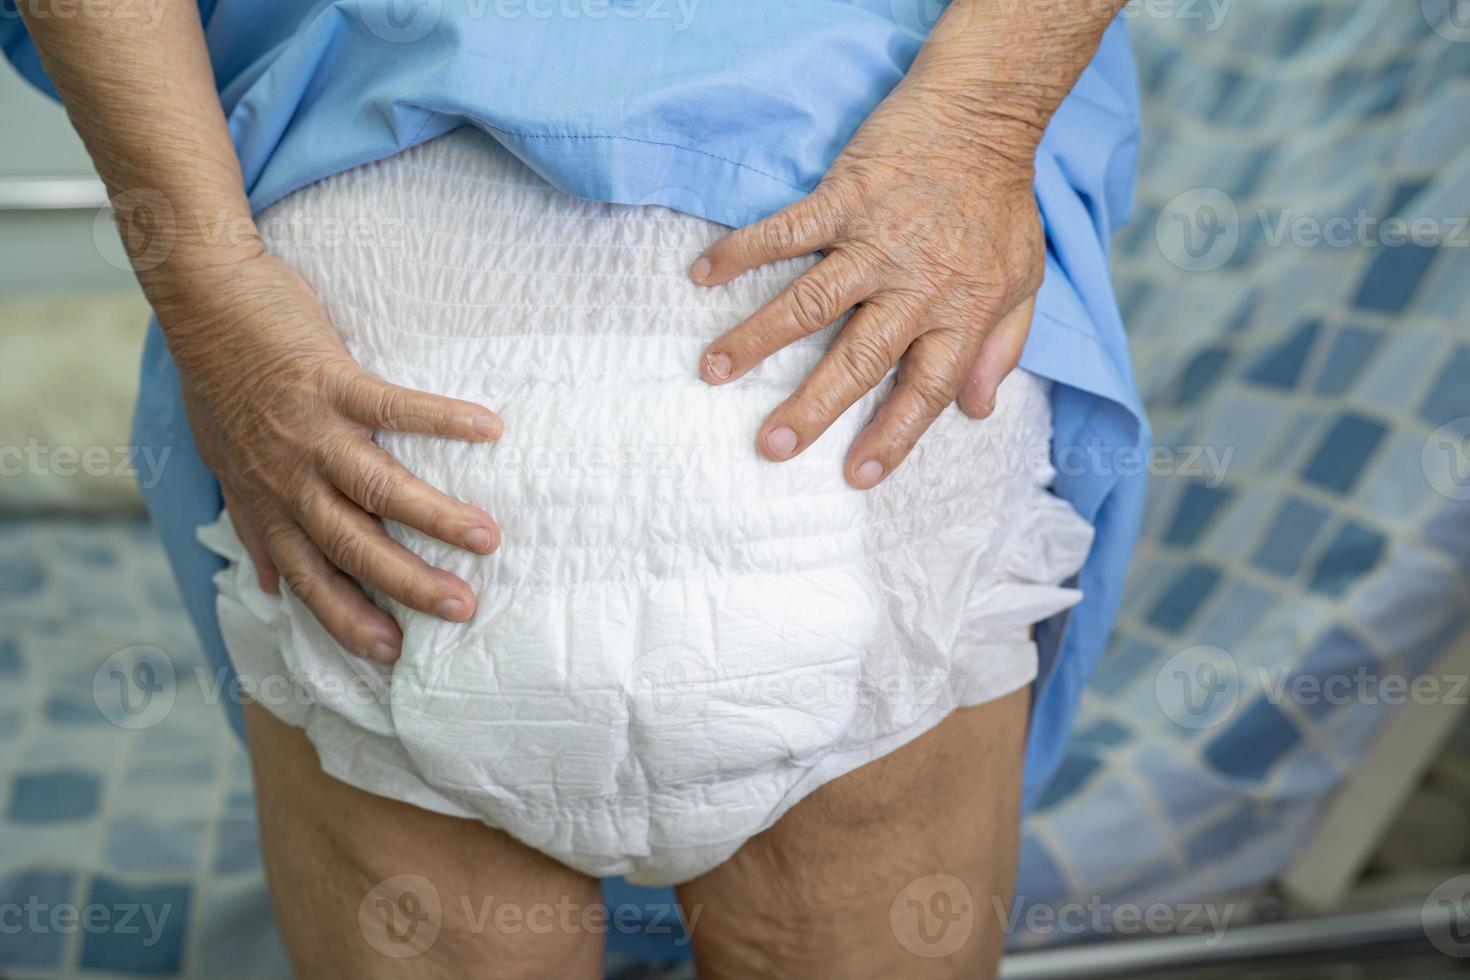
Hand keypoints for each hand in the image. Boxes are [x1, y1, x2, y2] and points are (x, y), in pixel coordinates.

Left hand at [162, 251, 502, 662]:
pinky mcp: (330, 380)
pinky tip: (488, 430)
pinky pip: (395, 407)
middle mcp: (288, 477)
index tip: (390, 652)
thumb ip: (251, 521)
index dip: (346, 617)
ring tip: (488, 537)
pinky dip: (442, 419)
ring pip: (378, 489)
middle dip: (407, 584)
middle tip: (461, 609)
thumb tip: (265, 583)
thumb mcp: (222, 462)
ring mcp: (310, 430)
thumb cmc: (217, 378)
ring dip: (436, 516)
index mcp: (267, 500)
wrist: (200, 297)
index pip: (308, 575)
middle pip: (352, 546)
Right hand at [691, 60, 1049, 488]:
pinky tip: (702, 274)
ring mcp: (876, 239)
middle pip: (859, 358)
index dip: (894, 436)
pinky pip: (786, 230)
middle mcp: (917, 285)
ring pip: (810, 300)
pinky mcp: (846, 196)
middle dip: (812, 406)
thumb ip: (1002, 348)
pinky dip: (742, 250)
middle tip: (770, 447)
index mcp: (962, 311)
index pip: (926, 389)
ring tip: (712, 371)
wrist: (987, 111)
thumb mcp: (1024, 281)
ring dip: (758, 337)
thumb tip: (976, 412)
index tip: (857, 477)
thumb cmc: (1002, 201)